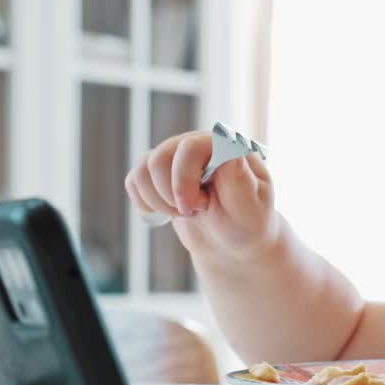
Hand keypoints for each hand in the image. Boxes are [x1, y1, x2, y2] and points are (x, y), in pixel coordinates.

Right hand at [124, 130, 279, 264]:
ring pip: (144, 168)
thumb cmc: (246, 222)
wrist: (233, 240)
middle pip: (161, 158)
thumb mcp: (250, 206)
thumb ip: (240, 178)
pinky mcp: (158, 173)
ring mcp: (175, 156)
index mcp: (224, 146)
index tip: (197, 207)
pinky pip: (134, 180)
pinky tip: (167, 212)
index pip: (190, 147)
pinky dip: (146, 202)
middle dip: (171, 194)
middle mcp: (197, 144)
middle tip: (193, 212)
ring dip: (159, 200)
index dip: (184, 179)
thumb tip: (228, 144)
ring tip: (184, 212)